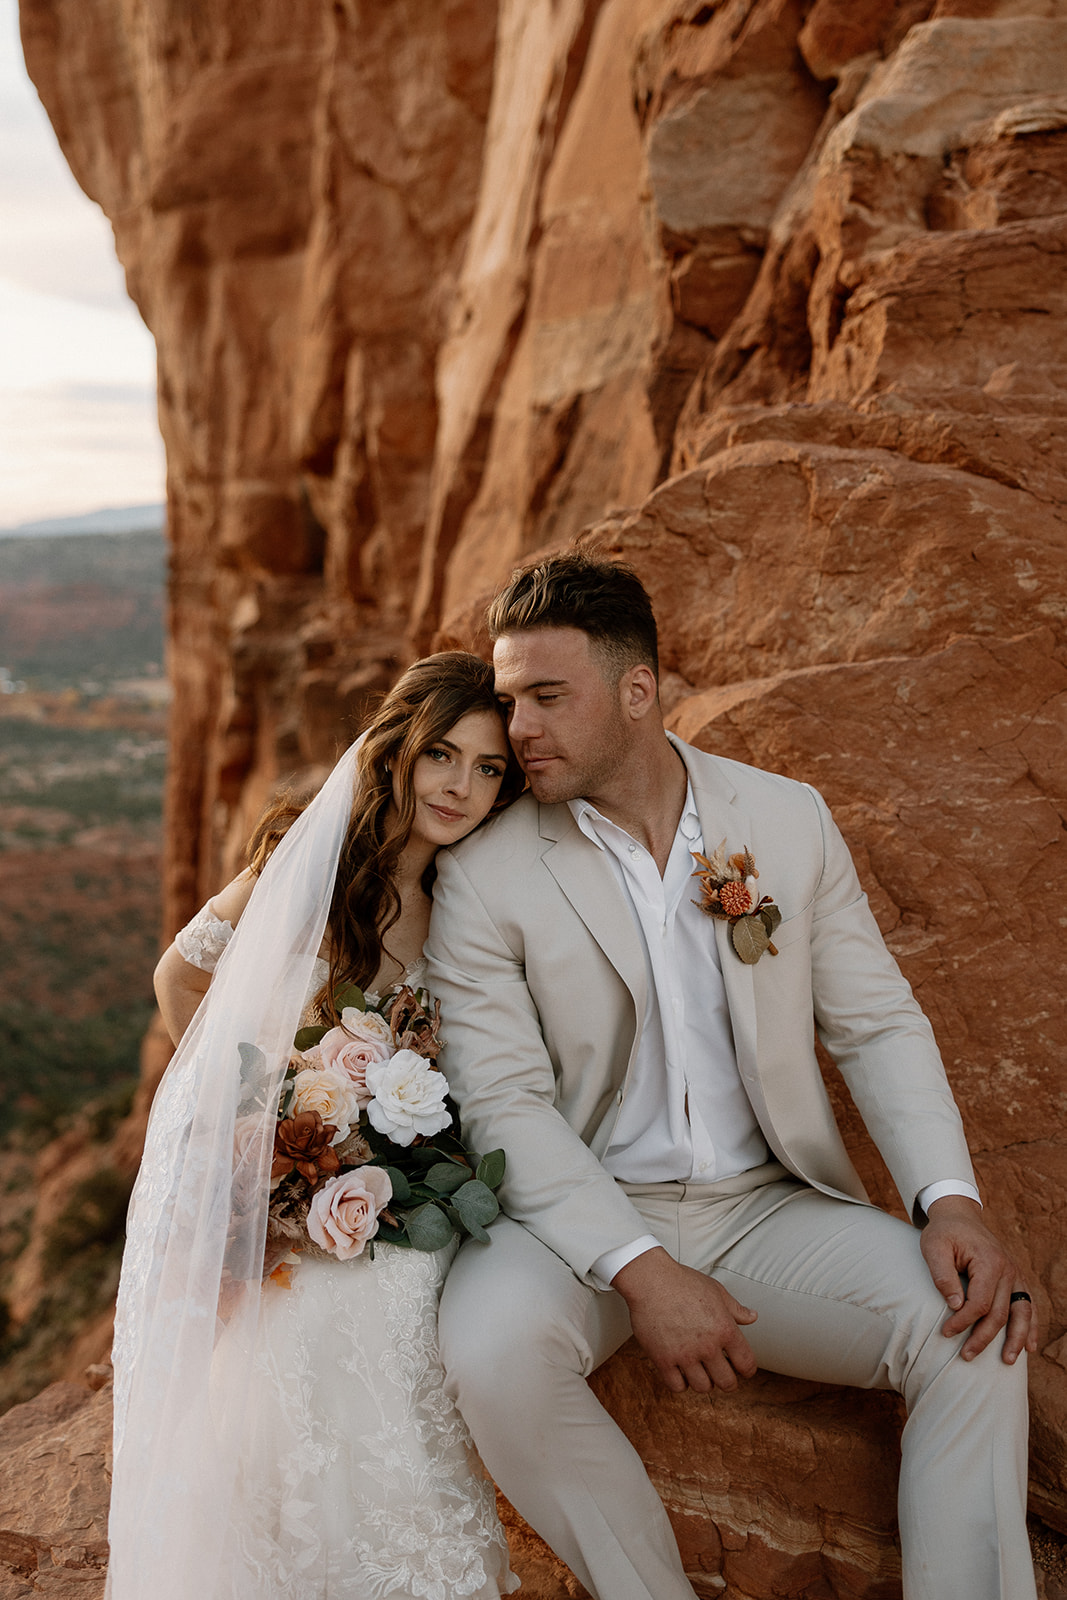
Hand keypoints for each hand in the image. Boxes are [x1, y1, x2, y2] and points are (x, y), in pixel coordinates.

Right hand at [612, 1247, 757, 1392]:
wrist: (651, 1280)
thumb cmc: (683, 1282)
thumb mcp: (716, 1291)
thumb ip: (736, 1309)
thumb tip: (752, 1317)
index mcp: (725, 1329)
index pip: (746, 1363)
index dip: (747, 1369)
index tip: (743, 1369)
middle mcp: (707, 1346)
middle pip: (727, 1383)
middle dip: (728, 1382)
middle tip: (722, 1375)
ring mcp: (685, 1355)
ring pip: (703, 1387)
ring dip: (704, 1381)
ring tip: (700, 1371)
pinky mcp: (663, 1360)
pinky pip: (677, 1386)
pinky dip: (681, 1382)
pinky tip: (680, 1371)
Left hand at [920, 1195, 1036, 1363]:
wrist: (959, 1216)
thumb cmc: (944, 1232)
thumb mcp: (934, 1247)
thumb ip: (942, 1275)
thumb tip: (955, 1305)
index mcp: (989, 1262)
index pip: (979, 1303)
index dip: (963, 1321)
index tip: (946, 1332)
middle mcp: (1008, 1270)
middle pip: (1000, 1313)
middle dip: (983, 1338)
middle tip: (966, 1356)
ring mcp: (1015, 1274)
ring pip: (1022, 1313)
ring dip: (1016, 1339)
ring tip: (1008, 1362)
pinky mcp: (1015, 1279)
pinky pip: (1028, 1305)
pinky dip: (1031, 1327)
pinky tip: (1030, 1347)